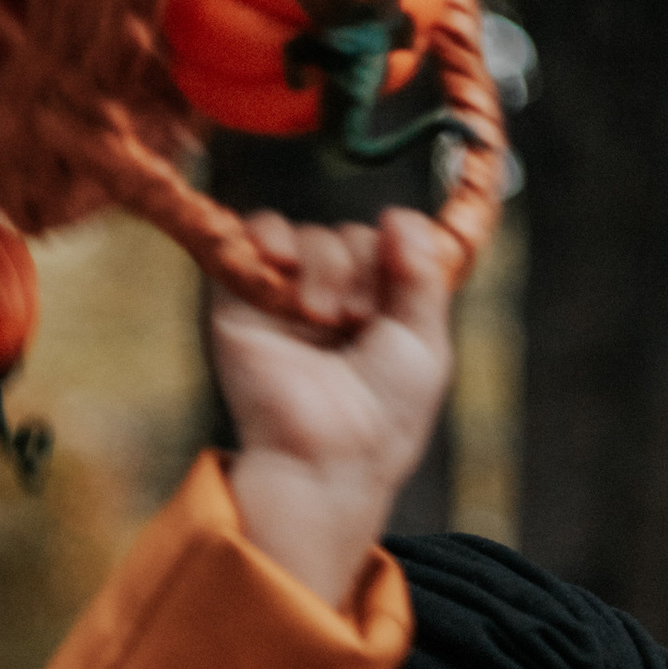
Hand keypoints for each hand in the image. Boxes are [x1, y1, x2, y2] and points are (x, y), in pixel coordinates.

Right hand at [212, 207, 454, 613]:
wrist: (326, 454)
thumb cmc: (382, 415)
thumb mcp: (426, 343)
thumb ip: (424, 274)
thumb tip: (397, 214)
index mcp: (376, 311)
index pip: (389, 245)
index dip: (396, 258)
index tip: (391, 303)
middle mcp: (331, 300)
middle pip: (351, 236)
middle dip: (361, 271)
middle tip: (354, 322)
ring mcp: (286, 298)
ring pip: (311, 235)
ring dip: (326, 269)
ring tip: (321, 320)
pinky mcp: (242, 298)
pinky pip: (255, 233)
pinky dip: (271, 236)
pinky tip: (286, 266)